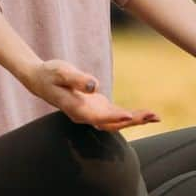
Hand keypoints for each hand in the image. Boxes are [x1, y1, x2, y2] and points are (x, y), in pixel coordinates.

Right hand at [23, 58, 160, 131]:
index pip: (98, 116)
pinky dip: (129, 115)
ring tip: (155, 117)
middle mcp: (85, 115)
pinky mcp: (95, 107)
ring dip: (135, 120)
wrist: (39, 80)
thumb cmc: (50, 73)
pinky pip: (114, 115)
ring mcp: (91, 113)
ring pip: (115, 121)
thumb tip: (95, 85)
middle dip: (133, 120)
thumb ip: (77, 79)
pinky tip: (143, 115)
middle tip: (153, 116)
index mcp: (77, 109)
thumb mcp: (61, 72)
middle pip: (112, 123)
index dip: (114, 117)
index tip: (129, 116)